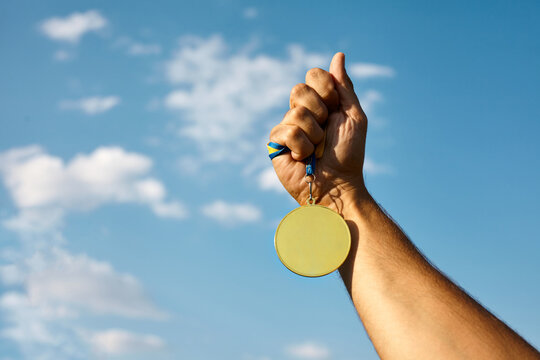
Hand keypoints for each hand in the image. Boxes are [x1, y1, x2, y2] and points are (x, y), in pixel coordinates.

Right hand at [269, 52, 368, 212]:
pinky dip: (301, 146)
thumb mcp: (354, 117)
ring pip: (295, 113)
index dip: (326, 89)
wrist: (339, 184)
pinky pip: (286, 131)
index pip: (314, 75)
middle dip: (319, 112)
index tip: (335, 110)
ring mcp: (287, 128)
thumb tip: (338, 56)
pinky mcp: (276, 144)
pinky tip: (303, 158)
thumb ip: (344, 87)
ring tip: (316, 150)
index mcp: (320, 102)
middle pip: (299, 89)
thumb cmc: (349, 154)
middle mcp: (301, 112)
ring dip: (313, 134)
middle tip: (325, 131)